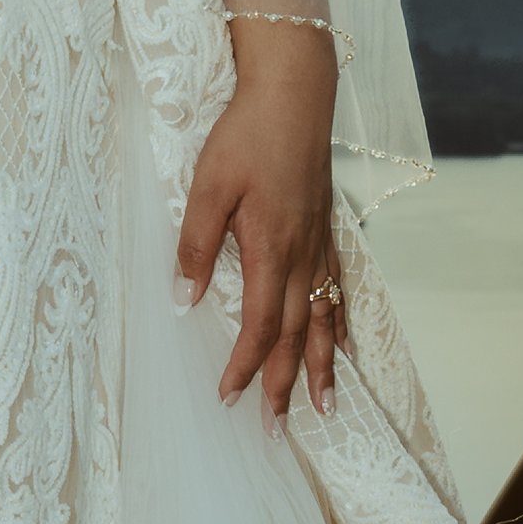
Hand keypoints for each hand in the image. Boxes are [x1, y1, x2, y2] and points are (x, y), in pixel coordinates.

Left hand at [176, 28, 342, 423]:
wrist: (294, 94)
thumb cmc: (246, 136)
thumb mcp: (206, 186)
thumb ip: (196, 244)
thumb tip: (183, 298)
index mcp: (271, 250)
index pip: (258, 326)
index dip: (245, 366)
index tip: (230, 398)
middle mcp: (303, 256)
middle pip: (295, 335)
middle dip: (284, 384)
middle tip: (277, 429)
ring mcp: (321, 244)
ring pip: (323, 320)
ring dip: (320, 366)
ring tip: (323, 408)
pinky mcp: (327, 229)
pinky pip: (338, 291)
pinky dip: (338, 325)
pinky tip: (339, 344)